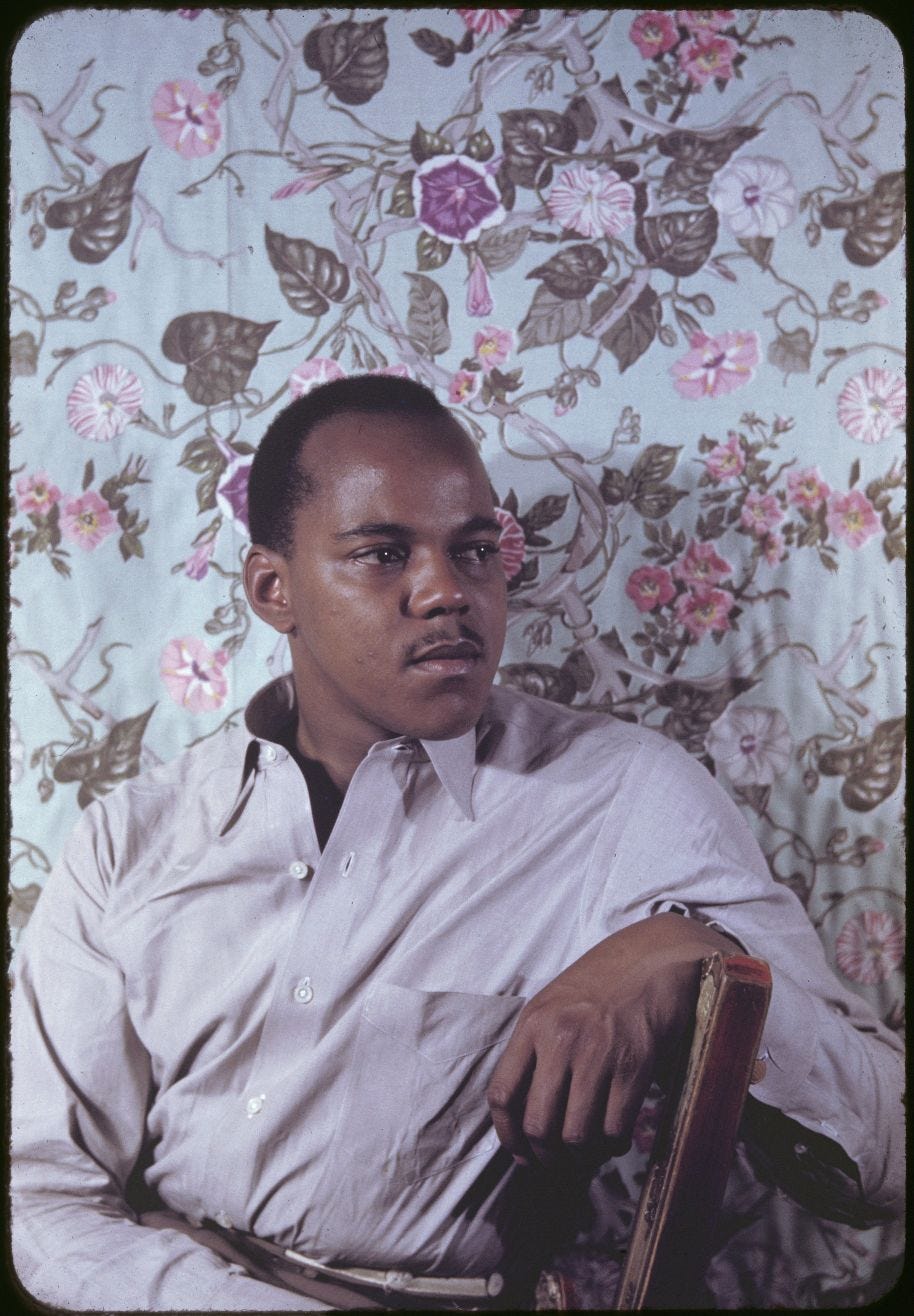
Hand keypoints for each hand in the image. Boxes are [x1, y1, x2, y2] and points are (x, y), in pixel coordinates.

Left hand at [486, 914, 738, 1170]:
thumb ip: (534, 1050)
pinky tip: (613, 1136)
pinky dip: (612, 1144)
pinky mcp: (634, 1066)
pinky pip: (614, 1129)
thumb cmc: (601, 986)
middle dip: (544, 1156)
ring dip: (579, 1155)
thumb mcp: (553, 1005)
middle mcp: (560, 1039)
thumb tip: (522, 1116)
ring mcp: (597, 1054)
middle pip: (537, 1125)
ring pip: (575, 1135)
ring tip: (585, 1150)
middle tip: (554, 1163)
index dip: (507, 1137)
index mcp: (533, 1024)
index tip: (518, 1153)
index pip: (502, 1095)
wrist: (654, 960)